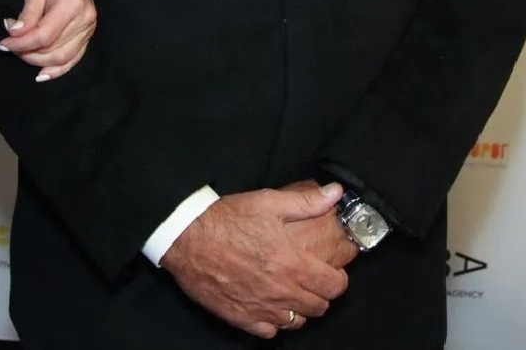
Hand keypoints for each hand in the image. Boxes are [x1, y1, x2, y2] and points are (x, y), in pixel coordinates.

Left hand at [0, 0, 95, 79]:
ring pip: (63, 58)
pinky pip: (74, 58)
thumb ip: (27, 13)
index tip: (3, 43)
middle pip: (53, 50)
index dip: (21, 44)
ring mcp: (89, 29)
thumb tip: (14, 34)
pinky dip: (58, 69)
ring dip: (39, 62)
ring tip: (21, 55)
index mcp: (72, 4)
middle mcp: (85, 19)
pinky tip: (42, 74)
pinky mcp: (88, 34)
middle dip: (27, 54)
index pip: (44, 35)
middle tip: (10, 47)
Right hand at [160, 182, 347, 339]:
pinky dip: (273, 321)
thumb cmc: (226, 219)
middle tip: (310, 279)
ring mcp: (261, 308)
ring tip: (289, 292)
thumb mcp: (267, 202)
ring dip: (298, 309)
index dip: (337, 279)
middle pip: (319, 307)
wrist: (187, 237)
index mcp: (293, 264)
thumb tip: (335, 194)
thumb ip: (306, 202)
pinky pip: (269, 332)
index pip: (334, 286)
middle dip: (320, 294)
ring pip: (297, 322)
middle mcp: (281, 291)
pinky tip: (267, 304)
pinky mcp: (242, 318)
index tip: (331, 272)